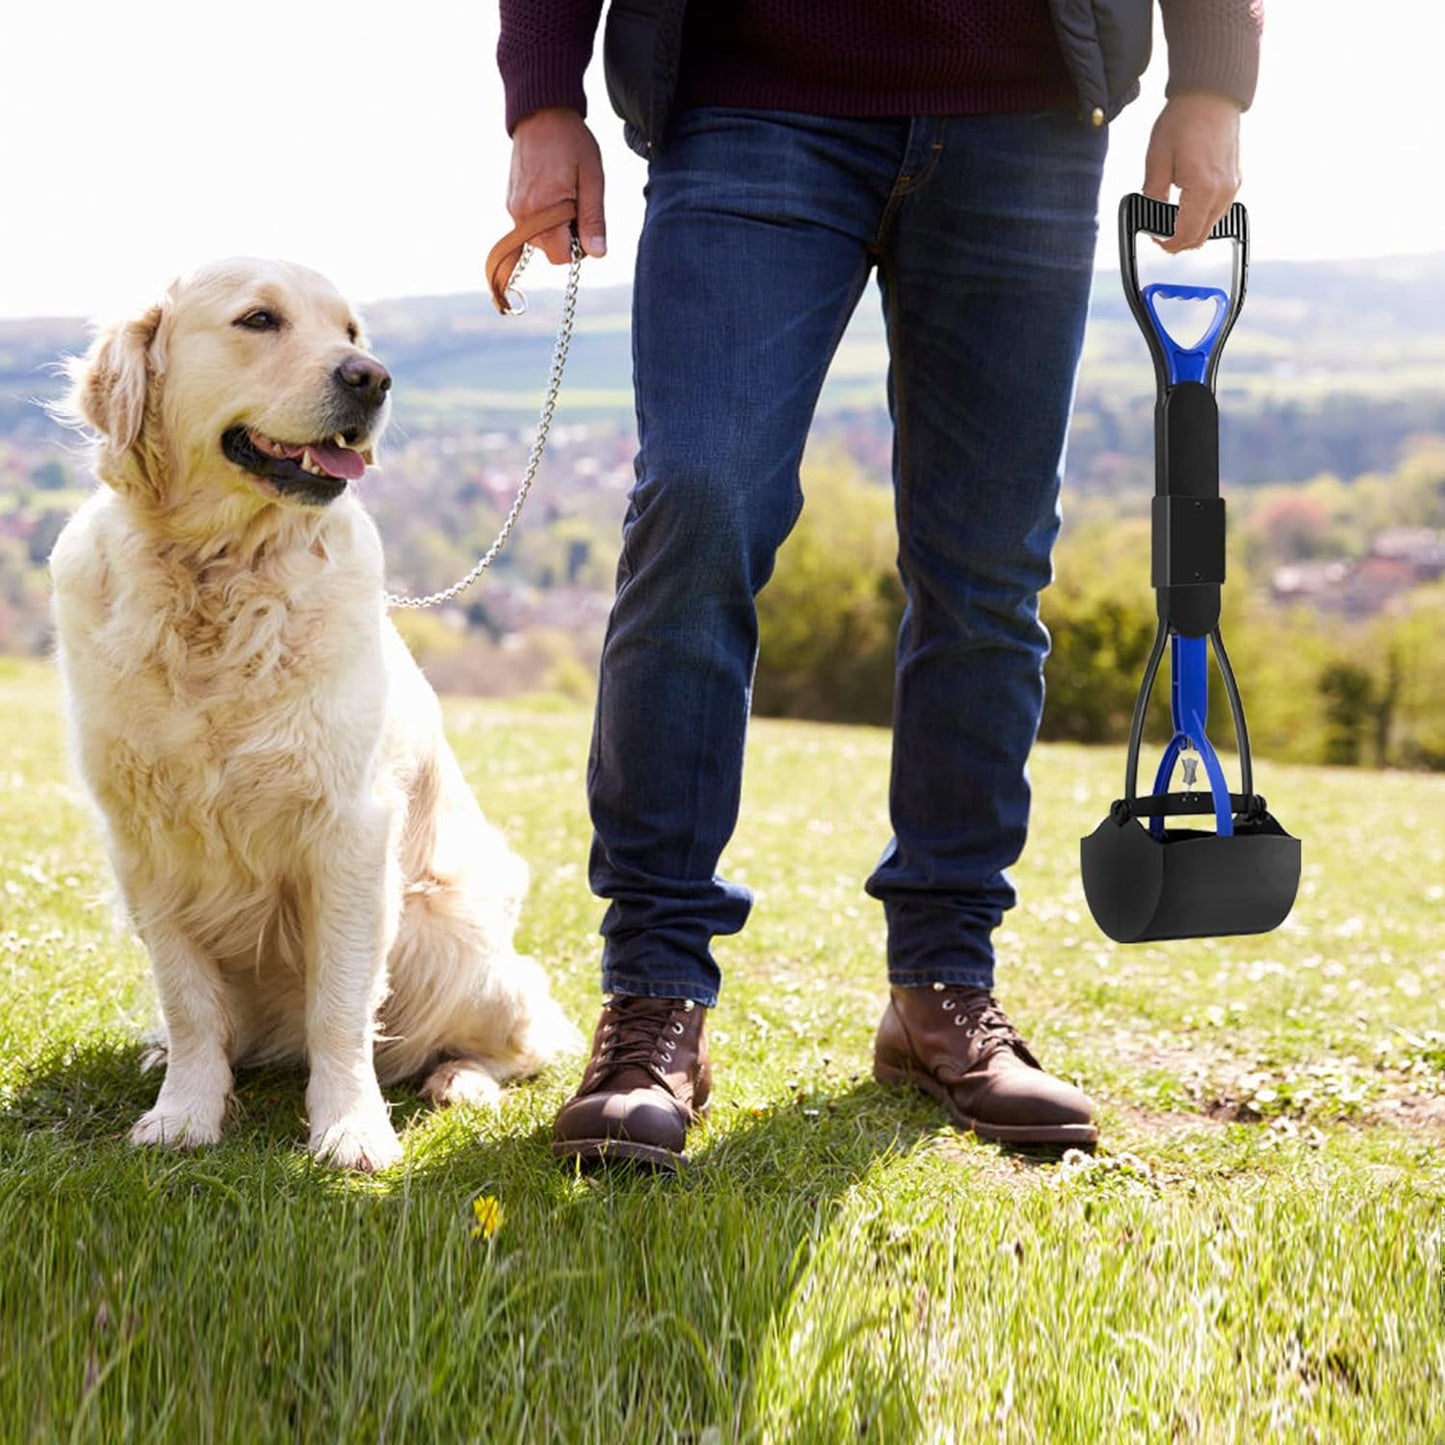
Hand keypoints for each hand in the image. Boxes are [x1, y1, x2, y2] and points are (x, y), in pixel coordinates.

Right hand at [507, 107, 606, 263]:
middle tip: (576, 203)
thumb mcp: (591, 180)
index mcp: (542, 211)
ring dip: (556, 228)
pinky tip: (552, 192)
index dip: (579, 246)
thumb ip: (593, 219)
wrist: (541, 112)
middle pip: (550, 251)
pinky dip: (545, 218)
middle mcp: (522, 215)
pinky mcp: (511, 202)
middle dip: (567, 237)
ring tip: (564, 194)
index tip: (585, 220)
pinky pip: (532, 226)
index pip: (561, 256)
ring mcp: (513, 209)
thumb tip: (597, 253)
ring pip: (541, 240)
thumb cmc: (570, 142)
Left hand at [1141, 92, 1242, 252]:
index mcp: (1204, 188)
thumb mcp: (1157, 159)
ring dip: (1191, 230)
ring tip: (1170, 220)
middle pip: (1200, 237)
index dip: (1167, 244)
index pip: (1186, 235)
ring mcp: (1232, 186)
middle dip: (1178, 242)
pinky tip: (1186, 207)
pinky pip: (1218, 211)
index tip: (1154, 239)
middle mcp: (1223, 191)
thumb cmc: (1185, 120)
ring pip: (1211, 226)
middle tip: (1159, 233)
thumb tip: (1150, 215)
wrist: (1211, 95)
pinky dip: (1202, 217)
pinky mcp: (1234, 180)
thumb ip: (1153, 193)